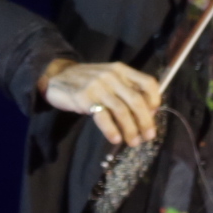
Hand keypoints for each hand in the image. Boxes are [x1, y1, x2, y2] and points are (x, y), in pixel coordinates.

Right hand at [42, 57, 164, 148]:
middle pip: (137, 100)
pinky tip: (116, 139)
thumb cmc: (87, 81)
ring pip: (122, 111)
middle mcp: (112, 76)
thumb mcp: (109, 78)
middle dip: (146, 122)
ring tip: (133, 142)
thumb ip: (126, 90)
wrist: (57, 77)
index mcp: (121, 70)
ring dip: (130, 130)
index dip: (155, 100)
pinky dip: (112, 130)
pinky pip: (103, 117)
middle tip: (148, 136)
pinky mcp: (84, 98)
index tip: (154, 115)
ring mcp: (98, 86)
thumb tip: (147, 113)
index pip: (148, 82)